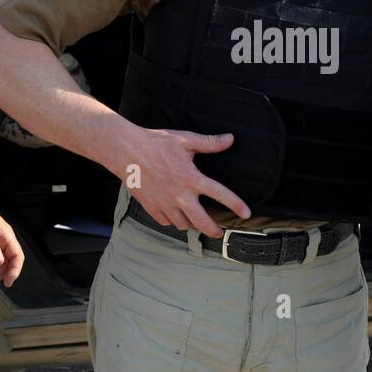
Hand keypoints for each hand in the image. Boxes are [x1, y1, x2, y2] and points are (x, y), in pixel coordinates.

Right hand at [117, 127, 251, 238]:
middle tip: (220, 232)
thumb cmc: (155, 143)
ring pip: (183, 225)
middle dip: (214, 230)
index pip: (220, 195)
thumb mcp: (185, 140)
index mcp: (191, 178)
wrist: (125, 150)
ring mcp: (164, 203)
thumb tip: (229, 139)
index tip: (246, 214)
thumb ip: (209, 143)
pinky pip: (165, 221)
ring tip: (197, 221)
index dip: (236, 205)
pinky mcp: (151, 206)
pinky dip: (173, 221)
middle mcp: (180, 195)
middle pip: (202, 222)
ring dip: (192, 225)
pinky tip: (176, 216)